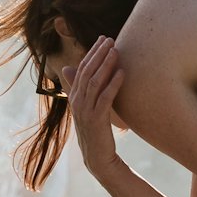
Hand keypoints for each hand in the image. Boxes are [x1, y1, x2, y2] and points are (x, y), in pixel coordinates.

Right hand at [66, 35, 124, 175]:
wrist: (97, 158)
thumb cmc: (96, 131)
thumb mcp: (89, 108)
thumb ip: (86, 89)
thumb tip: (75, 70)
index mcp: (74, 97)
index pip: (81, 69)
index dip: (92, 53)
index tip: (103, 39)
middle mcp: (77, 102)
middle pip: (86, 72)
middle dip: (98, 54)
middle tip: (110, 39)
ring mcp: (85, 111)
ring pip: (94, 82)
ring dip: (105, 64)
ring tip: (116, 50)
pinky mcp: (96, 120)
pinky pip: (104, 98)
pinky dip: (113, 84)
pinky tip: (122, 73)